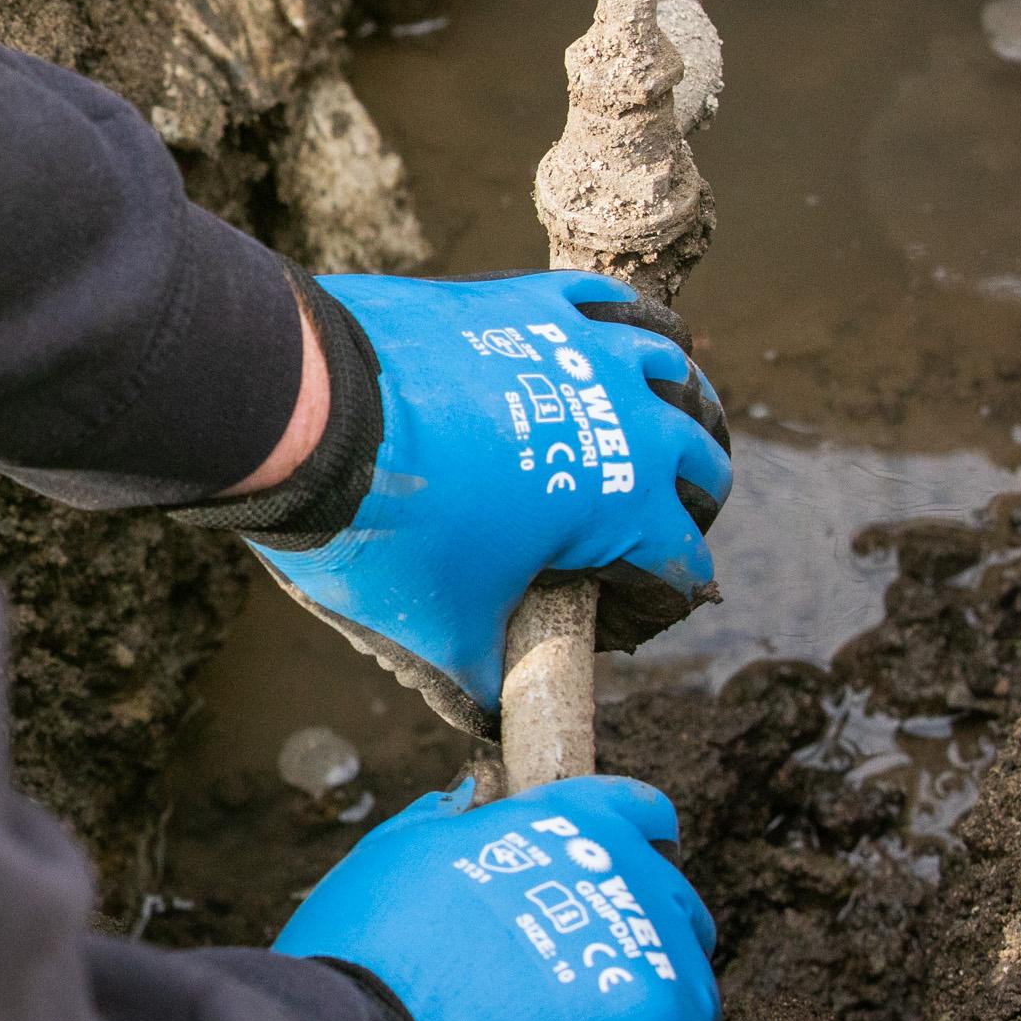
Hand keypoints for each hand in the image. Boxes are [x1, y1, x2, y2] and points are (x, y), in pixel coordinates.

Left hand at [211, 272, 732, 733]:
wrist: (320, 417)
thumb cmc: (391, 532)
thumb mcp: (444, 627)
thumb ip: (482, 679)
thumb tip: (487, 723)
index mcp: (630, 503)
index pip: (683, 559)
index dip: (665, 592)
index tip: (639, 605)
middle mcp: (631, 418)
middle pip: (700, 457)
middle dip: (692, 492)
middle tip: (660, 514)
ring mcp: (583, 347)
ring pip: (668, 364)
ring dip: (670, 396)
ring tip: (653, 418)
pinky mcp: (527, 297)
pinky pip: (600, 298)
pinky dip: (618, 315)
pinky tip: (607, 329)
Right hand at [275, 777, 719, 1020]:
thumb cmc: (367, 956)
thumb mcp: (392, 859)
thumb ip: (442, 826)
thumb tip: (465, 803)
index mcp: (567, 826)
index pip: (634, 811)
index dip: (627, 839)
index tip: (607, 875)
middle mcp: (626, 882)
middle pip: (671, 903)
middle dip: (638, 933)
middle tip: (579, 978)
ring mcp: (655, 966)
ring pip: (688, 989)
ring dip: (647, 1014)